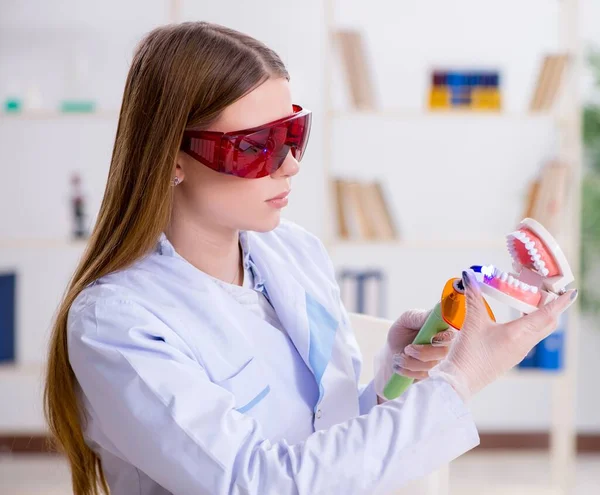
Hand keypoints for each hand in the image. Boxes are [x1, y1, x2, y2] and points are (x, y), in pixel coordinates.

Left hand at [374, 308, 456, 401]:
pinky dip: (407, 371)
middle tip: (407, 349)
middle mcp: (443, 345)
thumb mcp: (407, 319)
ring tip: (397, 357)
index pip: (450, 333)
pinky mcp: (430, 372)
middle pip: (443, 352)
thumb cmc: (402, 331)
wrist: (393, 349)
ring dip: (409, 362)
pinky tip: (398, 366)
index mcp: (441, 328)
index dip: (444, 336)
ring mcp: (438, 360)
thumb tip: (437, 312)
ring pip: (430, 365)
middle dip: (423, 353)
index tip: (433, 337)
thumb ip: (420, 317)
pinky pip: (422, 375)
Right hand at [429, 269, 576, 401]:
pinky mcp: (512, 356)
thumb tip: (469, 277)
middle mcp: (523, 344)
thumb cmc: (469, 355)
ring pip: (539, 331)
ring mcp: (519, 352)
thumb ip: (473, 297)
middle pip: (548, 323)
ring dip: (540, 316)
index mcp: (518, 334)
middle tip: (547, 292)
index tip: (570, 293)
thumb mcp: (472, 321)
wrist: (461, 380)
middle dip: (552, 307)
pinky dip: (529, 325)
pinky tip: (516, 319)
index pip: (547, 314)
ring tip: (530, 301)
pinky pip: (529, 338)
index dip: (560, 302)